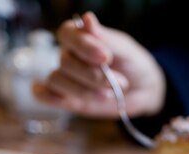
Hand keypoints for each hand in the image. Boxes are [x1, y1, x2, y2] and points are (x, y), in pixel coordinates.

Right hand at [32, 12, 165, 117]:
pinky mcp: (67, 98)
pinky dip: (49, 97)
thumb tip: (87, 18)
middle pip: (65, 63)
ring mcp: (67, 78)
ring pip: (57, 80)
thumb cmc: (134, 64)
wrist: (143, 90)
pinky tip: (65, 100)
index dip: (83, 45)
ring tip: (108, 95)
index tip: (106, 57)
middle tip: (120, 82)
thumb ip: (105, 38)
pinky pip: (45, 95)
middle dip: (94, 76)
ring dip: (83, 91)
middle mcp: (70, 55)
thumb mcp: (125, 50)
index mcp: (82, 37)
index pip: (67, 34)